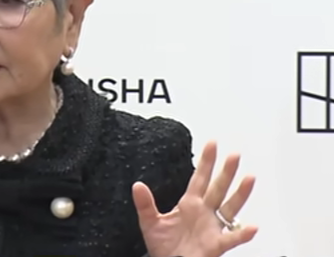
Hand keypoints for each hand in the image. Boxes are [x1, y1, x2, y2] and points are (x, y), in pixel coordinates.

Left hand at [133, 141, 257, 256]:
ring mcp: (212, 227)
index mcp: (189, 204)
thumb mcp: (150, 222)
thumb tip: (137, 185)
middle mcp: (204, 212)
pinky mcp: (215, 245)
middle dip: (226, 171)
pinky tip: (252, 226)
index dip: (206, 161)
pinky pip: (231, 238)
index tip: (212, 143)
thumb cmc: (163, 247)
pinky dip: (242, 233)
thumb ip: (145, 204)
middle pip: (217, 188)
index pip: (199, 178)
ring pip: (230, 207)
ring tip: (249, 178)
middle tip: (235, 154)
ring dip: (240, 194)